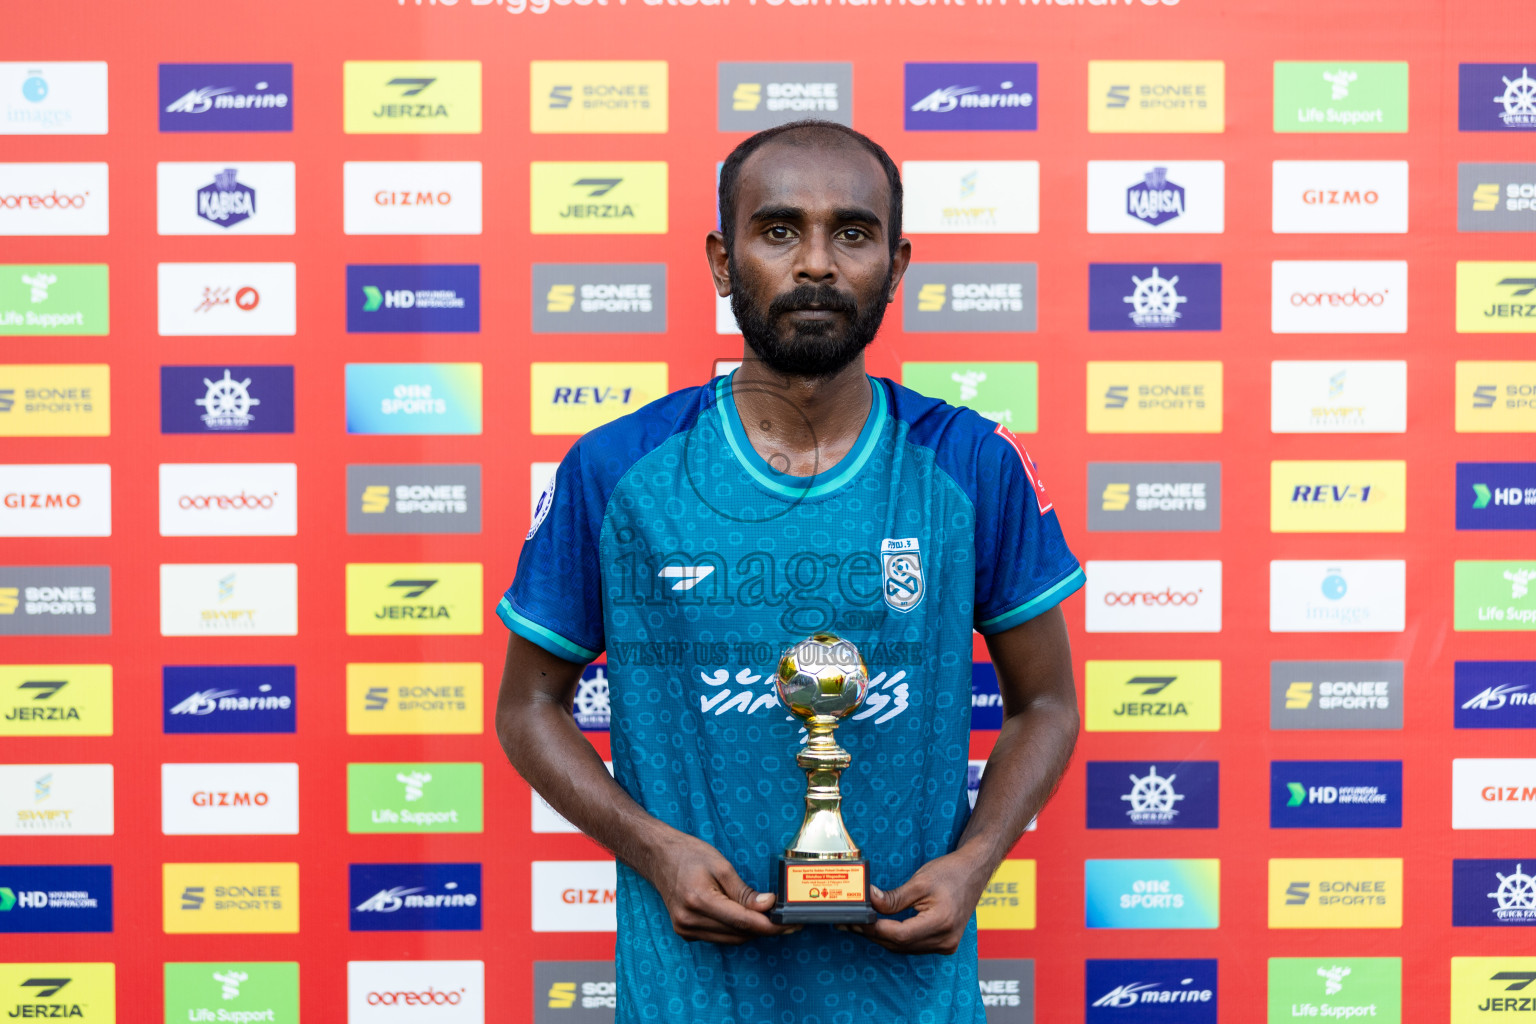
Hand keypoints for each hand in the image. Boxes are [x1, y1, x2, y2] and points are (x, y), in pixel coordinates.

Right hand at [644, 833, 797, 943]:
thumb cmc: (688, 855)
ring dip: (751, 931)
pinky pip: (719, 937)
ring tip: (769, 917)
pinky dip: (735, 931)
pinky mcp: (685, 932)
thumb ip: (744, 891)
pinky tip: (746, 918)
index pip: (743, 922)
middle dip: (764, 928)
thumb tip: (769, 905)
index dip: (770, 926)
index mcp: (699, 901)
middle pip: (739, 934)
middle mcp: (690, 921)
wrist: (658, 856)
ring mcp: (685, 929)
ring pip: (731, 939)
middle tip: (785, 917)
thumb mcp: (720, 866)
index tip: (790, 923)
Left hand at [849, 851, 989, 954]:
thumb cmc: (950, 872)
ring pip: (905, 948)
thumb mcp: (920, 882)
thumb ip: (894, 897)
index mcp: (941, 922)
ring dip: (883, 937)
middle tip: (851, 922)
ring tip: (861, 923)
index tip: (857, 919)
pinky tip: (882, 928)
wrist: (974, 872)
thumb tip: (869, 901)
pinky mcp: (944, 943)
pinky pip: (914, 946)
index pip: (900, 934)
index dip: (876, 928)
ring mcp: (946, 944)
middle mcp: (945, 939)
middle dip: (874, 933)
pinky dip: (897, 938)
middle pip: (900, 944)